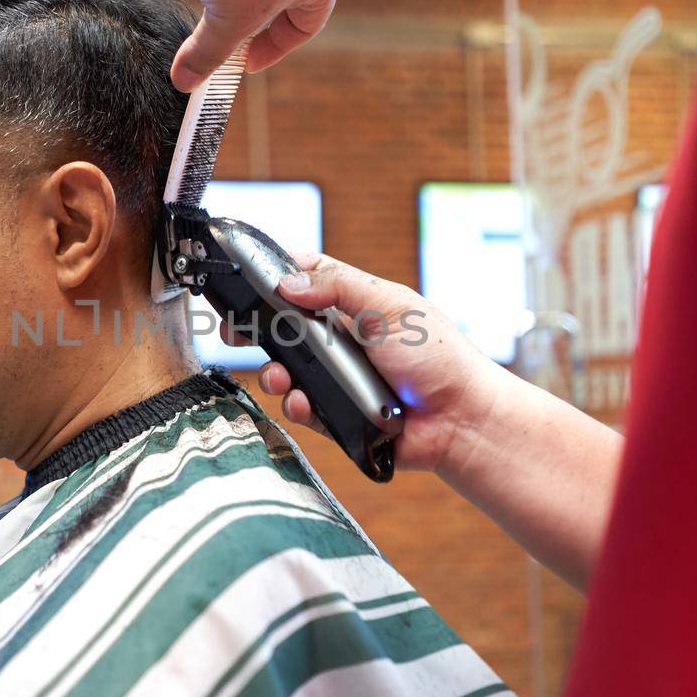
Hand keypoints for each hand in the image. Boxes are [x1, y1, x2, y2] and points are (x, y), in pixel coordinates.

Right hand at [222, 251, 514, 476]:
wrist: (461, 419)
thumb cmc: (438, 357)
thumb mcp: (390, 306)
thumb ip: (339, 286)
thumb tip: (288, 282)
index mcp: (356, 306)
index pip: (307, 281)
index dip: (276, 278)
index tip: (248, 280)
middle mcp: (343, 340)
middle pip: (285, 329)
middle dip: (259, 331)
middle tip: (235, 333)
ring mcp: (339, 378)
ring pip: (289, 371)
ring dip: (276, 373)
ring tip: (279, 377)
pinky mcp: (338, 415)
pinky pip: (304, 408)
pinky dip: (298, 405)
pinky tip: (303, 402)